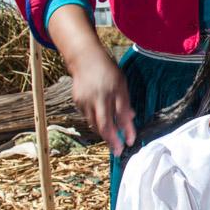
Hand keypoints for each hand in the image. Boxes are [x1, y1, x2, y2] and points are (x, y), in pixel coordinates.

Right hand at [48, 5, 135, 154]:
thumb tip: (131, 119)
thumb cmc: (108, 71)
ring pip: (95, 124)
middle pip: (105, 125)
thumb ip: (125, 102)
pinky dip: (96, 122)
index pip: (123, 115)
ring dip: (104, 134)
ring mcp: (87, 100)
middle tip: (118, 151)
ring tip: (112, 140)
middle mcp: (100, 96)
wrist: (84, 58)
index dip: (127, 130)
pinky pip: (89, 117)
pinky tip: (101, 121)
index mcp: (116, 90)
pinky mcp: (78, 101)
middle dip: (112, 141)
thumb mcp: (121, 83)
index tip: (130, 142)